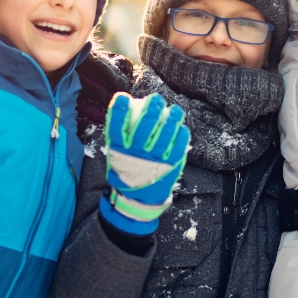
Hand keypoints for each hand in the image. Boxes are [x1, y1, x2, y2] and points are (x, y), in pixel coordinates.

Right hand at [99, 92, 189, 234]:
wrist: (138, 201)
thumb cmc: (127, 172)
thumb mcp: (116, 156)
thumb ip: (118, 136)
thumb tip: (122, 107)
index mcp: (120, 152)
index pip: (117, 127)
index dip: (119, 111)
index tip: (124, 97)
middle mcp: (137, 156)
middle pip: (144, 128)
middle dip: (152, 110)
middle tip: (156, 99)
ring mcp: (154, 161)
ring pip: (165, 136)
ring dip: (171, 120)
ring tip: (175, 110)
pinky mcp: (170, 167)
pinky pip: (178, 148)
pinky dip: (181, 136)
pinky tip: (182, 128)